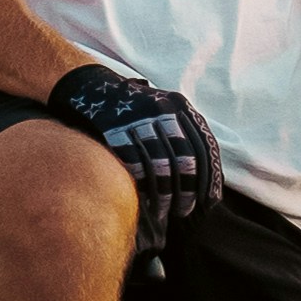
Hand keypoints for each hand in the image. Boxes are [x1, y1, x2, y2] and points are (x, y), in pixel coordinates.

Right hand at [48, 66, 223, 250]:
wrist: (92, 88)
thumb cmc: (134, 109)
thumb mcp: (164, 110)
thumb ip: (183, 134)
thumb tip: (205, 177)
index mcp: (180, 106)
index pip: (204, 147)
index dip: (208, 177)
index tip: (208, 201)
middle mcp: (163, 110)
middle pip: (184, 158)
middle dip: (187, 190)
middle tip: (184, 210)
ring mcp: (138, 118)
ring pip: (160, 163)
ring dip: (164, 193)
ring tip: (163, 212)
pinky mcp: (114, 128)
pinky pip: (133, 162)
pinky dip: (141, 184)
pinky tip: (143, 199)